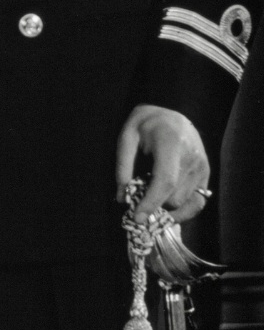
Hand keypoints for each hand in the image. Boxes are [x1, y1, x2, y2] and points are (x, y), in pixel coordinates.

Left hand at [115, 104, 210, 222]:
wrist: (172, 112)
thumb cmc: (146, 123)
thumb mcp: (127, 137)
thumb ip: (122, 166)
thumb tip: (122, 197)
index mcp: (172, 144)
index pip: (165, 181)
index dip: (151, 202)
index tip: (137, 217)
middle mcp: (192, 158)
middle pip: (174, 197)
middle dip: (154, 205)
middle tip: (138, 199)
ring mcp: (202, 168)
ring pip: (184, 204)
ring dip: (166, 207)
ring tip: (151, 197)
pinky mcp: (206, 175)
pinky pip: (197, 203)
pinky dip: (182, 210)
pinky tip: (167, 206)